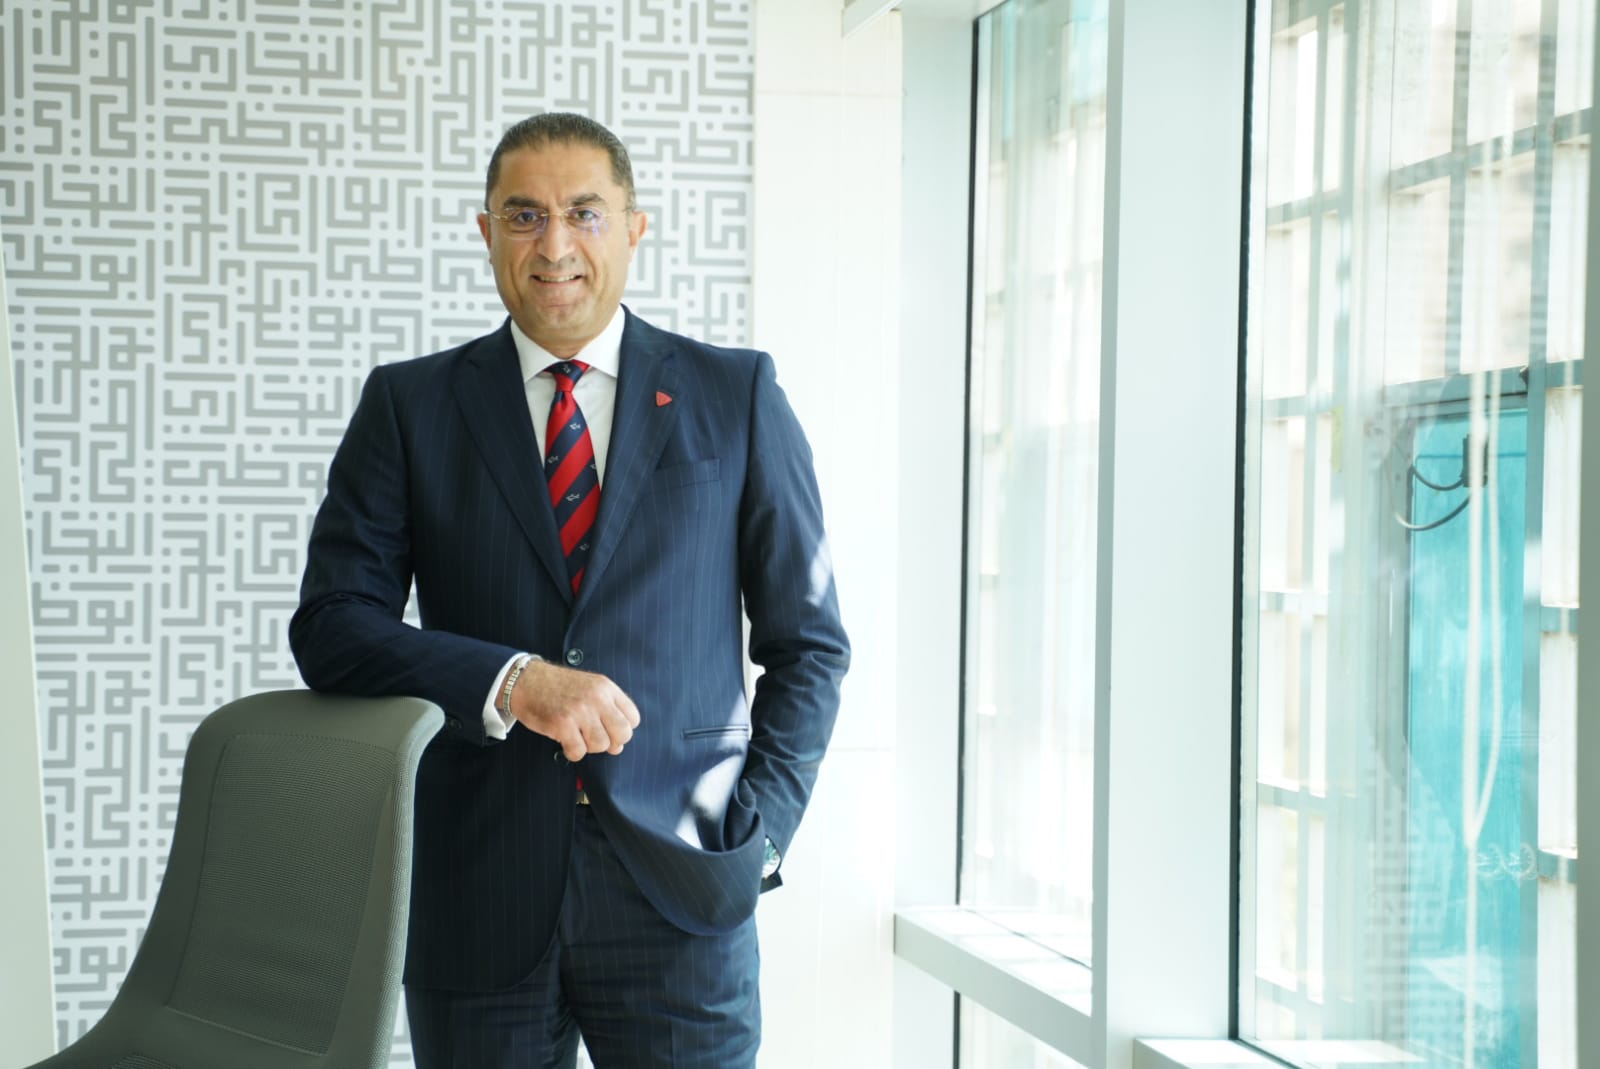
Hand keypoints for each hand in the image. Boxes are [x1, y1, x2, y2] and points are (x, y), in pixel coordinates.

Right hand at [510, 659, 640, 761]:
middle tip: (595, 738)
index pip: (633, 718)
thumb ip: (608, 710)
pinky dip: (572, 752)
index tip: (608, 730)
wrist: (526, 681)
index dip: (622, 730)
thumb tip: (619, 746)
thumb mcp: (591, 687)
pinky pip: (578, 752)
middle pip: (623, 734)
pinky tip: (565, 742)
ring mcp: (580, 711)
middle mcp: (597, 698)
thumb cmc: (559, 688)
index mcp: (606, 688)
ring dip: (589, 747)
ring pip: (601, 745)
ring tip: (577, 737)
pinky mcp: (562, 724)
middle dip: (611, 742)